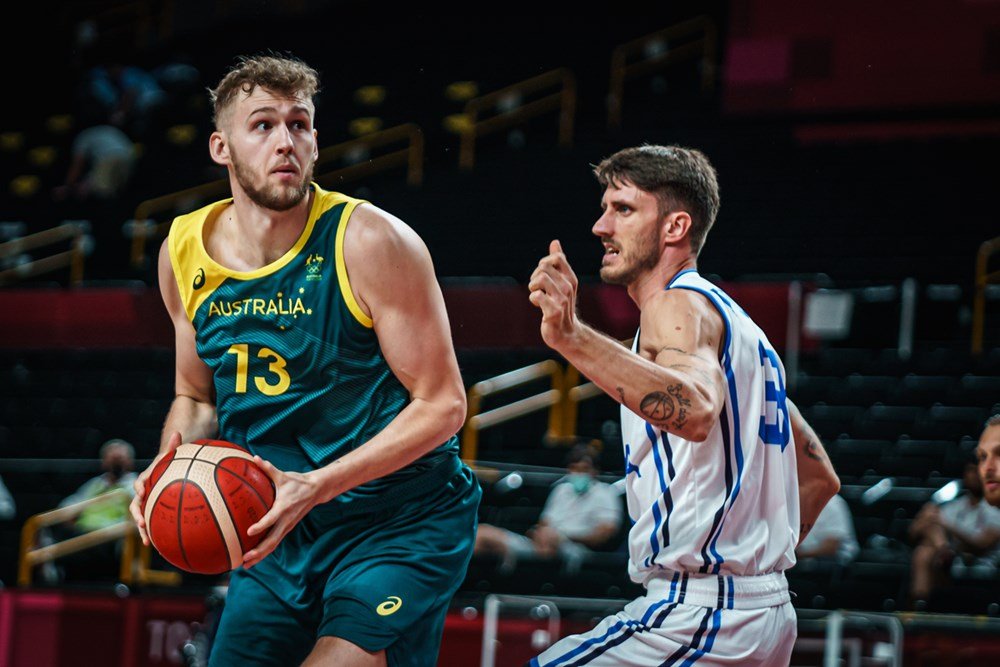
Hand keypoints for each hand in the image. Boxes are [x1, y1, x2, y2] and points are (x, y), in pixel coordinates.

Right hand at [129, 431, 181, 545]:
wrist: (166, 476)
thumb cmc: (169, 465)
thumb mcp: (171, 457)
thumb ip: (173, 447)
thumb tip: (177, 432)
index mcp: (146, 481)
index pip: (139, 484)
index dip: (139, 488)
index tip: (142, 493)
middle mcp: (142, 494)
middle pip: (135, 506)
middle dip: (137, 515)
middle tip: (141, 522)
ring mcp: (146, 506)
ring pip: (140, 519)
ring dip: (142, 529)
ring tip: (147, 540)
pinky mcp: (152, 514)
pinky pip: (150, 526)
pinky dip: (151, 535)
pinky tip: (157, 546)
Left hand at [242, 456, 323, 568]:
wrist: (317, 490)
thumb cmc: (298, 482)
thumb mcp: (283, 475)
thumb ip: (268, 468)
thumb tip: (255, 458)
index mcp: (284, 507)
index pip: (272, 518)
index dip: (261, 525)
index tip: (249, 531)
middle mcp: (286, 520)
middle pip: (272, 540)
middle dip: (258, 551)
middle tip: (244, 558)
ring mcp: (287, 526)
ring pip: (273, 545)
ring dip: (260, 556)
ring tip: (245, 565)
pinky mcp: (287, 529)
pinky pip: (275, 542)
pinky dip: (264, 551)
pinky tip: (253, 558)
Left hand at [528, 240, 579, 350]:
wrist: (566, 333)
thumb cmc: (561, 305)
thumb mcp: (562, 282)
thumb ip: (559, 262)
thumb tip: (555, 242)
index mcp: (571, 278)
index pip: (557, 258)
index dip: (544, 263)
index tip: (543, 275)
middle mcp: (568, 287)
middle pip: (544, 266)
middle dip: (535, 275)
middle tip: (537, 287)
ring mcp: (562, 300)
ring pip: (540, 279)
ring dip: (533, 286)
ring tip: (537, 295)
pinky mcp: (554, 312)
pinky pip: (537, 295)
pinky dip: (533, 298)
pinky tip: (537, 304)